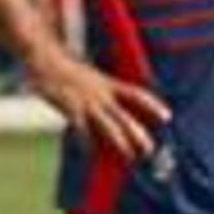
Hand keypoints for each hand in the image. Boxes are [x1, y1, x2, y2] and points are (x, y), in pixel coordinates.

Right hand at [29, 46, 168, 164]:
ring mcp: (87, 102)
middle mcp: (102, 93)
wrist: (46, 57)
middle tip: (150, 150)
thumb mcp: (92, 75)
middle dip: (139, 134)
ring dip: (121, 142)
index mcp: (109, 83)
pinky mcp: (71, 108)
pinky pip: (81, 129)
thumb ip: (103, 89)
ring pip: (108, 125)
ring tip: (130, 156)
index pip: (137, 94)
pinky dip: (86, 142)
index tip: (168, 116)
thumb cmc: (68, 69)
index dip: (153, 105)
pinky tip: (90, 154)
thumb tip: (113, 103)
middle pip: (125, 116)